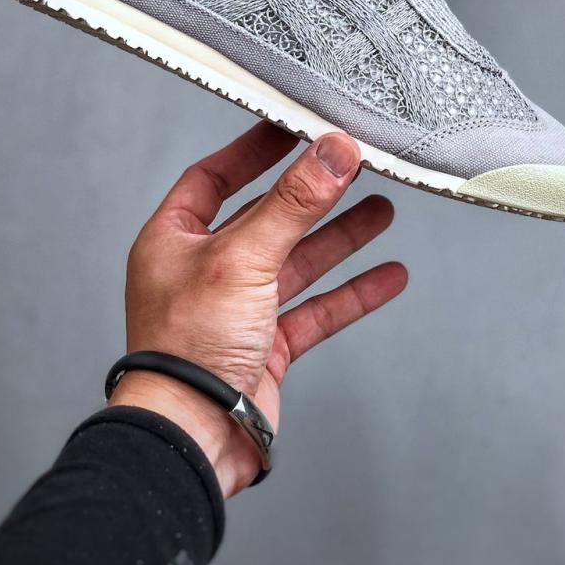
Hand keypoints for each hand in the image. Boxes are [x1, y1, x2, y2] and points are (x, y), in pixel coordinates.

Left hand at [109, 121, 406, 496]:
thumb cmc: (188, 348)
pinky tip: (388, 276)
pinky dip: (352, 292)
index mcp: (176, 239)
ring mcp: (238, 309)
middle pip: (268, 217)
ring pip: (298, 262)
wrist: (193, 438)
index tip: (292, 126)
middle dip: (313, 194)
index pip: (215, 177)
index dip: (255, 151)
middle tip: (353, 165)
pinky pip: (316, 309)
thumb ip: (293, 204)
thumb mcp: (242, 257)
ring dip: (340, 237)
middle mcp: (205, 269)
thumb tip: (333, 152)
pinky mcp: (266, 346)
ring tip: (382, 209)